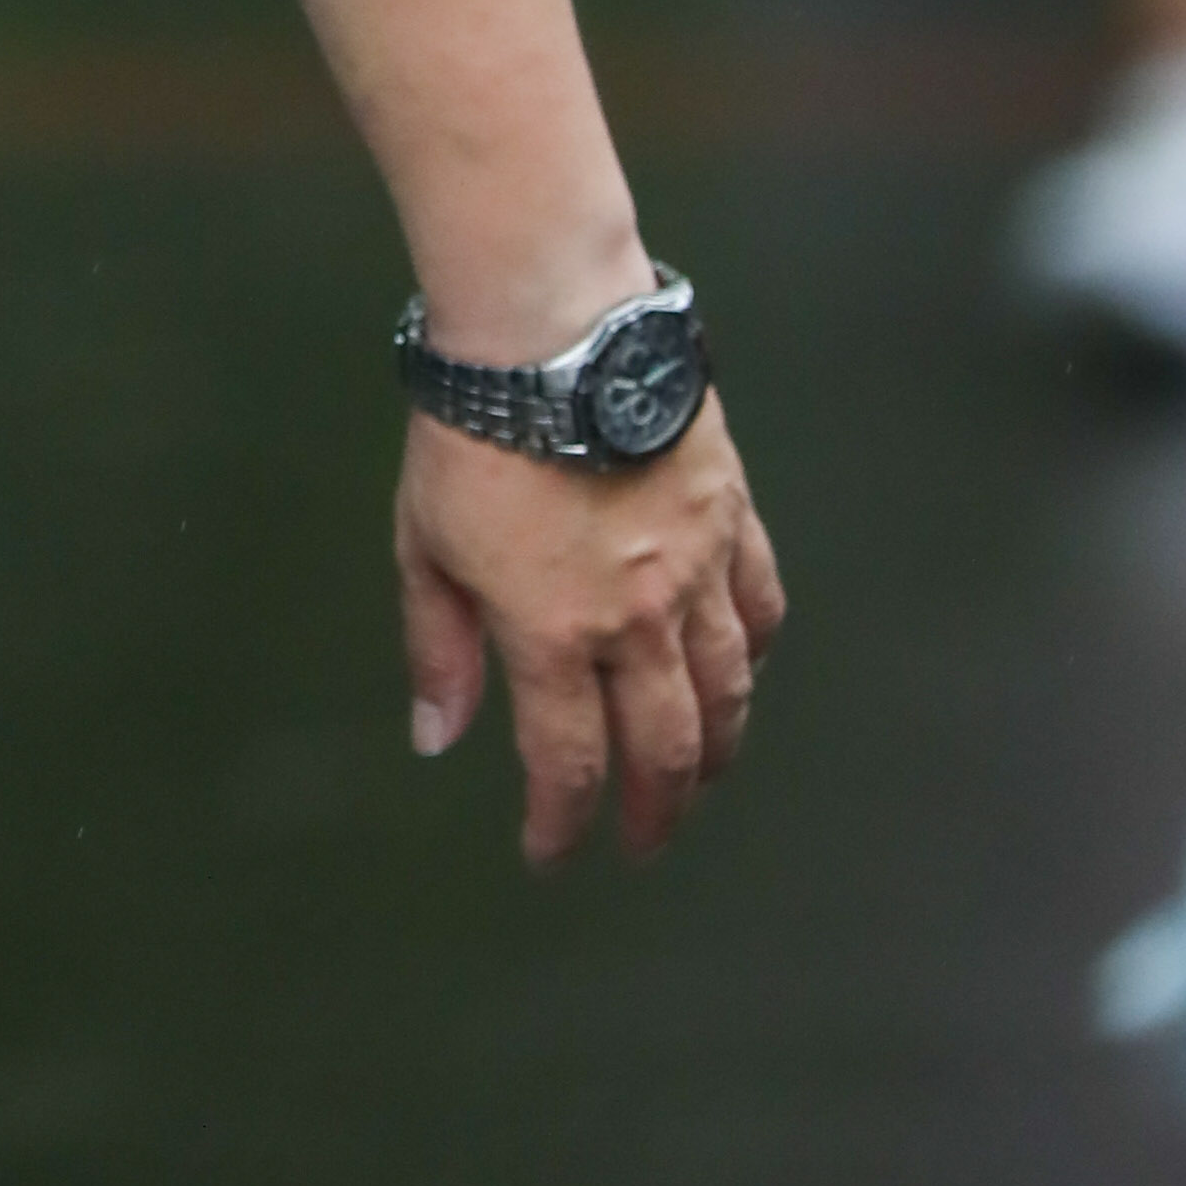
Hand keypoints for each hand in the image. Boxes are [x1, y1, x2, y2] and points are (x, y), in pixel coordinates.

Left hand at [393, 397, 783, 866]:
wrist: (554, 332)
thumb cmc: (474, 434)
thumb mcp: (424, 545)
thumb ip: (440, 646)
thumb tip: (437, 737)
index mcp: (553, 632)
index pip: (570, 762)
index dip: (563, 822)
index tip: (551, 853)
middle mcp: (638, 619)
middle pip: (666, 747)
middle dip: (656, 812)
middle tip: (643, 844)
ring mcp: (698, 571)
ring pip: (729, 692)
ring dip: (719, 751)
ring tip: (702, 780)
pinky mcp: (734, 520)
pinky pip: (762, 608)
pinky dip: (755, 654)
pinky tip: (744, 672)